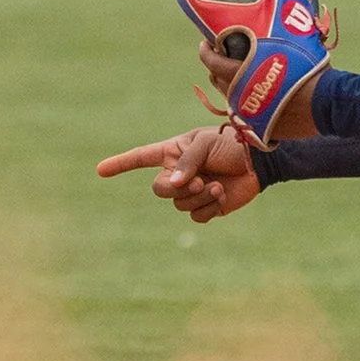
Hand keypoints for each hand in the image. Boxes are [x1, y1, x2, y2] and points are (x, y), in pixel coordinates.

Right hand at [95, 124, 260, 222]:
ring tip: (215, 185)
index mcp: (173, 153)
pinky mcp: (207, 207)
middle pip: (159, 189)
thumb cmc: (232, 144)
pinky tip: (221, 195)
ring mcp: (192, 191)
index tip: (100, 170)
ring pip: (179, 204)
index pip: (141, 158)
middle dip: (176, 188)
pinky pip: (196, 216)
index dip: (120, 164)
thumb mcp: (205, 144)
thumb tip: (174, 184)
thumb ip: (186, 162)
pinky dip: (208, 208)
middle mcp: (179, 173)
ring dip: (198, 197)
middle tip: (199, 181)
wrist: (259, 162)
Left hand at [195, 35, 319, 141]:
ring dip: (231, 84)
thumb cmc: (312, 71)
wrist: (327, 104)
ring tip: (242, 73)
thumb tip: (278, 16)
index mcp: (240, 73)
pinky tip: (256, 94)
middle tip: (226, 55)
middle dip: (218, 66)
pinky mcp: (258, 129)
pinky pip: (244, 114)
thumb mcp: (293, 46)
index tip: (206, 43)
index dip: (206, 50)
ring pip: (229, 97)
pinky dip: (246, 102)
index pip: (210, 62)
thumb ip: (276, 38)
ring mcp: (246, 114)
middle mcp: (238, 95)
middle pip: (217, 80)